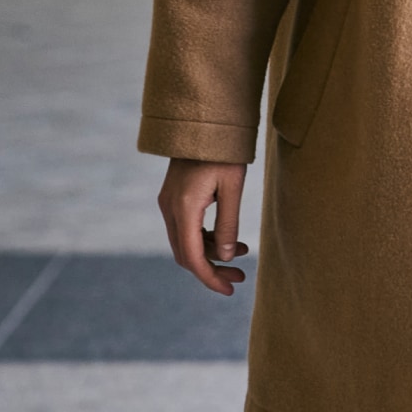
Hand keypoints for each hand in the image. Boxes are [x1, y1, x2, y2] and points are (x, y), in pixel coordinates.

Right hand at [158, 158, 251, 295]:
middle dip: (212, 268)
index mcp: (184, 207)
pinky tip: (229, 238)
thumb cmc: (223, 151)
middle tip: (240, 277)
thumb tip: (226, 256)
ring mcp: (168, 203)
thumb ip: (228, 224)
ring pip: (186, 242)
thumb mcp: (233, 187)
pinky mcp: (174, 198)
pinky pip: (186, 228)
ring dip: (211, 253)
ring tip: (243, 252)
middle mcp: (170, 208)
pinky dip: (205, 238)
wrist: (203, 121)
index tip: (229, 289)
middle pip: (186, 253)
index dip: (209, 278)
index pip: (192, 257)